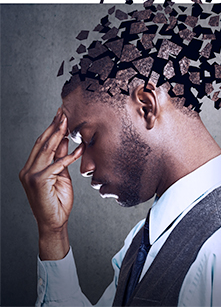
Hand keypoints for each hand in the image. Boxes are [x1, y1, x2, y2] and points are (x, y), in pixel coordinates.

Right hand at [19, 108, 82, 258]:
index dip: (51, 128)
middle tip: (64, 112)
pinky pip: (57, 165)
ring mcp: (31, 175)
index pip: (42, 143)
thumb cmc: (58, 199)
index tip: (61, 115)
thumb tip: (65, 140)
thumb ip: (60, 158)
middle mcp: (28, 169)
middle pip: (42, 142)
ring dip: (58, 133)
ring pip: (46, 149)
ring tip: (68, 121)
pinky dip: (70, 156)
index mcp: (32, 166)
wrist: (54, 221)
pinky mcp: (38, 181)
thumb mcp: (61, 174)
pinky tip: (80, 148)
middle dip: (54, 126)